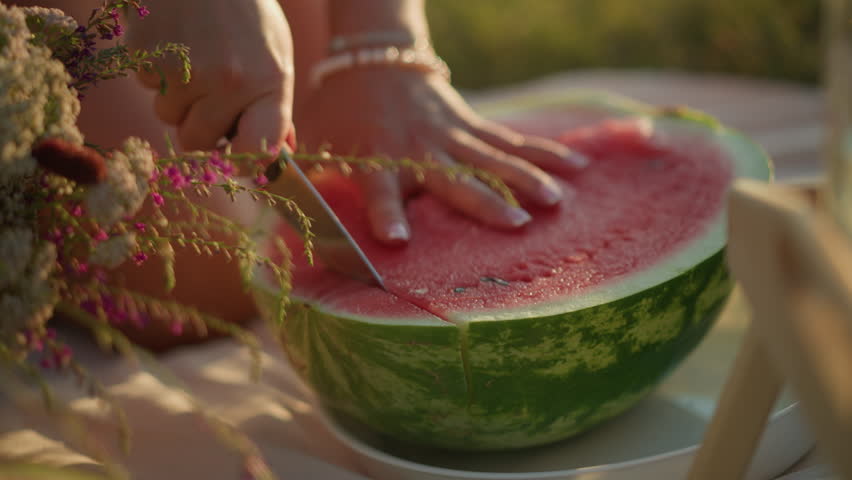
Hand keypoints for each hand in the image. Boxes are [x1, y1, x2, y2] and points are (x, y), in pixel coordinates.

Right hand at [126, 0, 294, 152]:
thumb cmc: (245, 11)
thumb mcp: (274, 54)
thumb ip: (273, 106)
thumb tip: (276, 155)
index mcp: (268, 82)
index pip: (258, 152)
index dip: (244, 164)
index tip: (235, 158)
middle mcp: (228, 81)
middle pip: (198, 142)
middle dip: (200, 125)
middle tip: (209, 93)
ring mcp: (184, 68)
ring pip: (167, 116)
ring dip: (176, 96)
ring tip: (193, 54)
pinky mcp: (146, 53)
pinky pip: (147, 85)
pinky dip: (157, 70)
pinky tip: (174, 39)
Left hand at [297, 67, 587, 244]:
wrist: (372, 62)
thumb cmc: (339, 115)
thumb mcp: (316, 143)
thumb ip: (305, 181)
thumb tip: (273, 218)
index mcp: (377, 158)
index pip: (381, 189)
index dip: (387, 213)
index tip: (395, 240)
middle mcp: (419, 149)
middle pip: (455, 176)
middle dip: (484, 200)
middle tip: (515, 224)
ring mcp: (452, 134)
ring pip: (495, 156)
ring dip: (527, 178)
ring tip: (557, 202)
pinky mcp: (472, 124)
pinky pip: (512, 140)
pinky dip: (546, 153)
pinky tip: (580, 167)